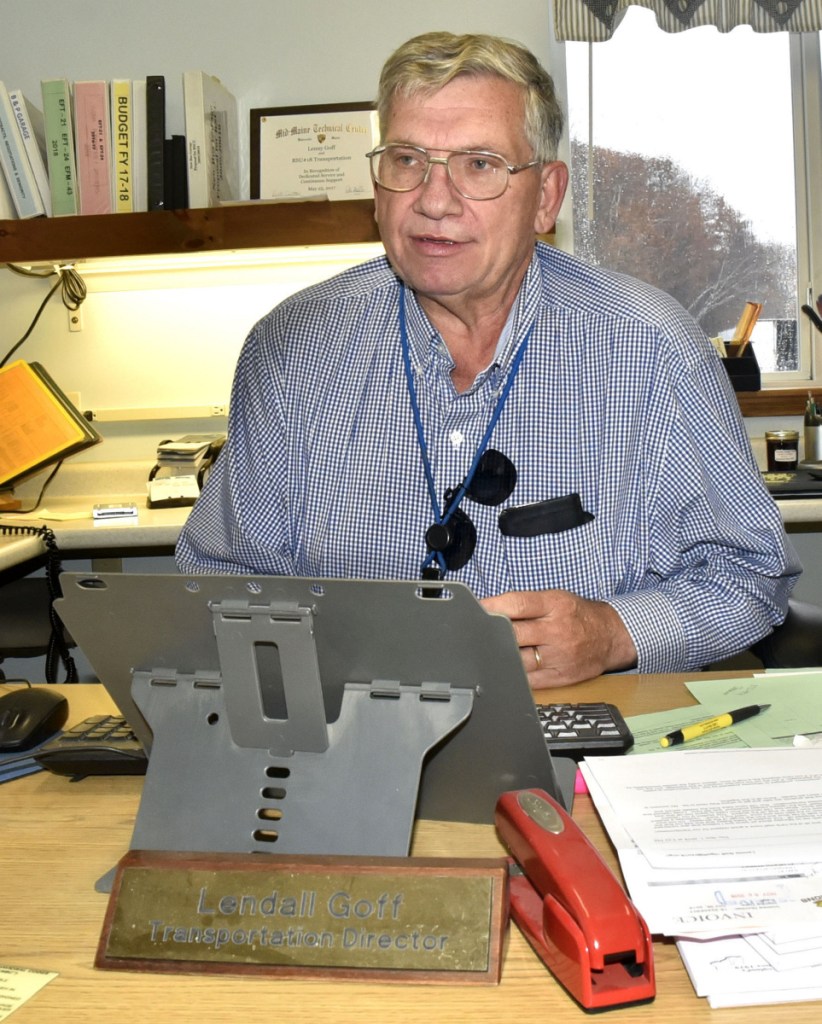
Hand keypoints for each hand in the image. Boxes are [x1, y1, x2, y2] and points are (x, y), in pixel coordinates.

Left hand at [480, 589, 636, 687]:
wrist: (611, 636)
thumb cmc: (578, 615)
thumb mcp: (556, 599)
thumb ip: (526, 604)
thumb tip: (490, 608)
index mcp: (555, 606)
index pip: (517, 605)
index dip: (492, 607)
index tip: (475, 610)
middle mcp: (557, 631)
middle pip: (514, 634)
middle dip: (491, 634)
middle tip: (475, 634)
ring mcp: (559, 656)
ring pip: (518, 660)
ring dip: (499, 656)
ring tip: (486, 653)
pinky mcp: (561, 677)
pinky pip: (529, 680)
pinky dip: (513, 674)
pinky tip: (504, 668)